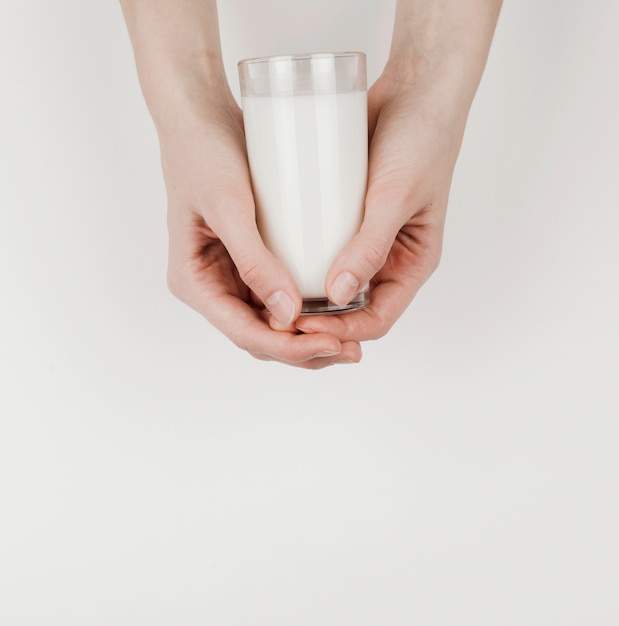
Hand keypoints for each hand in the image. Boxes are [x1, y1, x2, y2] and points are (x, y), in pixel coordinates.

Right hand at [161, 95, 361, 367]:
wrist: (199, 117)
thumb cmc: (204, 154)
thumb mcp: (229, 207)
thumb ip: (254, 262)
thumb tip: (286, 315)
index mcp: (194, 282)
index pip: (244, 332)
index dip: (288, 348)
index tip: (329, 345)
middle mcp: (210, 286)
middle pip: (259, 335)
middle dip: (303, 349)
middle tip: (349, 351)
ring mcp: (229, 275)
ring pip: (271, 322)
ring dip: (307, 336)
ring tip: (349, 340)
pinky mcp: (249, 259)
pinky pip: (278, 296)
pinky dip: (304, 310)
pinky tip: (333, 310)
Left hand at [295, 73, 465, 341]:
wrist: (415, 88)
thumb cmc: (420, 142)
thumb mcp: (396, 197)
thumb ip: (371, 246)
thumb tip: (337, 296)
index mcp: (411, 264)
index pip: (376, 319)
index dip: (340, 332)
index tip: (302, 327)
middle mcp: (387, 257)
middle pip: (349, 306)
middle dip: (316, 319)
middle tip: (277, 316)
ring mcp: (363, 237)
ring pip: (331, 280)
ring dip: (303, 292)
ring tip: (269, 292)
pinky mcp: (343, 214)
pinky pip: (320, 246)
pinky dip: (300, 259)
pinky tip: (272, 259)